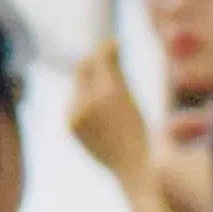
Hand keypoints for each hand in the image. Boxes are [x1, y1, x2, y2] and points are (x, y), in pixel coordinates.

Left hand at [63, 38, 148, 184]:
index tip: (116, 44)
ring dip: (91, 80)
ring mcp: (76, 115)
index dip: (107, 47)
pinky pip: (75, 101)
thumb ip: (118, 72)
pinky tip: (101, 108)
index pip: (99, 57)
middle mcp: (88, 102)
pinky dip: (86, 98)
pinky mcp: (70, 125)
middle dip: (95, 60)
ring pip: (79, 84)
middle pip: (83, 67)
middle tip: (109, 57)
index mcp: (109, 93)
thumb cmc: (142, 131)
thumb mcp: (133, 96)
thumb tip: (110, 48)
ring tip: (110, 89)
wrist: (134, 167)